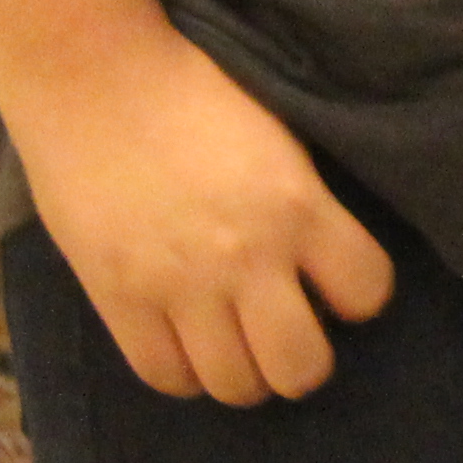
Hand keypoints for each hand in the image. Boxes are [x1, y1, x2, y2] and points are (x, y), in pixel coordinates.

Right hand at [8, 22, 395, 405]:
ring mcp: (178, 285)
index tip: (339, 287)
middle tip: (288, 333)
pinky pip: (164, 377)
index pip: (367, 291)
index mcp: (299, 205)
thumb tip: (324, 264)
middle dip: (303, 360)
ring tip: (237, 343)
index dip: (360, 297)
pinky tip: (187, 344)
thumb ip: (306, 205)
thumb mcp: (281, 138)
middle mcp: (247, 257)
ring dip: (244, 373)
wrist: (95, 77)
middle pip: (300, 367)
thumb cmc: (195, 91)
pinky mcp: (117, 300)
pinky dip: (184, 373)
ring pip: (233, 385)